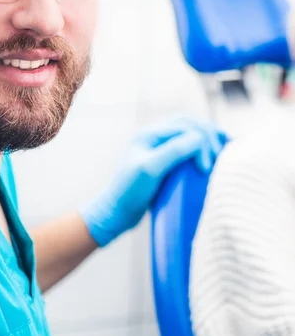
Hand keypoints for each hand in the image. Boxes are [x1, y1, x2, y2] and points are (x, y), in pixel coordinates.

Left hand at [80, 117, 228, 246]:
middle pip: (188, 123)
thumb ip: (173, 151)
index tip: (206, 167)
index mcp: (148, 133)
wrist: (116, 212)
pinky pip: (184, 147)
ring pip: (187, 133)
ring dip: (205, 139)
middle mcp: (153, 136)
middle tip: (221, 152)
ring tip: (221, 150)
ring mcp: (157, 148)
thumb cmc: (130, 191)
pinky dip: (199, 149)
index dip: (202, 141)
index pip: (185, 126)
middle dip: (208, 134)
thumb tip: (199, 139)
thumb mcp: (151, 170)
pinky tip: (209, 158)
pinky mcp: (161, 161)